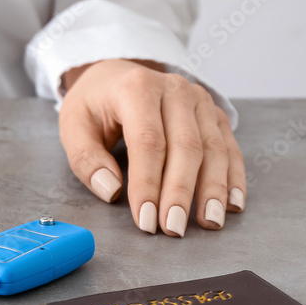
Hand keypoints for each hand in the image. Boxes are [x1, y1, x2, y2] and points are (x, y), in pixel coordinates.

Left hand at [58, 59, 244, 236]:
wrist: (115, 75)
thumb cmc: (93, 105)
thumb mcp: (72, 126)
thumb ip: (86, 160)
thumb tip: (111, 191)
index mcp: (136, 89)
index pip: (147, 142)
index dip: (148, 184)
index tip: (146, 219)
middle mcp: (174, 90)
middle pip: (186, 147)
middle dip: (180, 192)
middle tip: (174, 229)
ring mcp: (199, 100)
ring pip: (213, 148)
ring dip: (213, 190)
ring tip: (208, 223)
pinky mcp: (214, 114)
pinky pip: (229, 147)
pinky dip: (233, 177)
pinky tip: (232, 204)